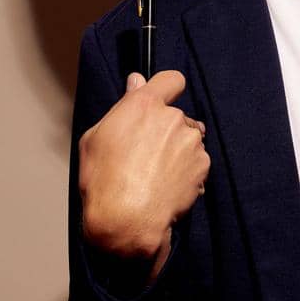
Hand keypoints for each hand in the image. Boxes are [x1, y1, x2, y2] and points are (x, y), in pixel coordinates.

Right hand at [78, 69, 209, 266]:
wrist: (128, 221)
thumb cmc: (103, 181)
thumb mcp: (96, 138)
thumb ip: (123, 105)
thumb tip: (137, 81)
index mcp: (145, 106)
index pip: (171, 79)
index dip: (167, 89)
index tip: (160, 102)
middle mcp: (173, 118)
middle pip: (176, 116)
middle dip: (166, 130)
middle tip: (145, 154)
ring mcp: (191, 142)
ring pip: (188, 139)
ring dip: (177, 151)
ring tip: (155, 174)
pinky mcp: (203, 165)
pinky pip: (196, 162)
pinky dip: (186, 171)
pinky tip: (167, 186)